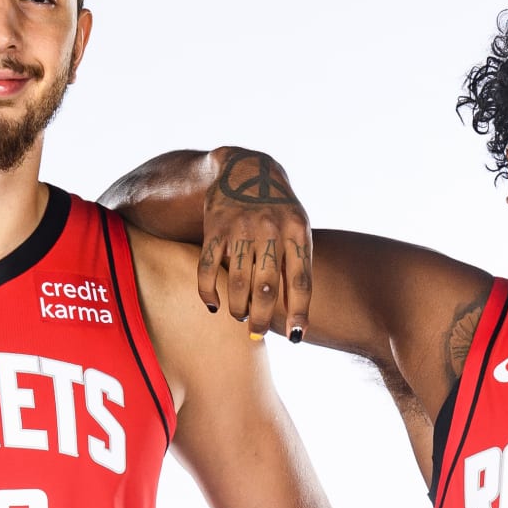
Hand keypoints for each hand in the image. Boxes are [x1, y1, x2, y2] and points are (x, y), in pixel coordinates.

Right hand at [197, 149, 312, 339]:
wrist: (247, 169)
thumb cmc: (278, 211)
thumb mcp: (297, 229)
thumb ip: (298, 267)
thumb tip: (298, 323)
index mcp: (296, 231)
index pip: (300, 281)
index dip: (299, 312)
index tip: (295, 338)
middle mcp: (270, 229)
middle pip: (266, 288)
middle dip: (261, 319)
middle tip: (256, 334)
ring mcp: (240, 229)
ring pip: (237, 284)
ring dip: (237, 308)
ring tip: (239, 316)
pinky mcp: (214, 229)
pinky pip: (207, 269)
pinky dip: (208, 293)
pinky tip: (214, 305)